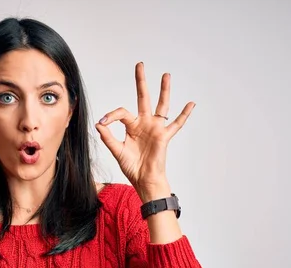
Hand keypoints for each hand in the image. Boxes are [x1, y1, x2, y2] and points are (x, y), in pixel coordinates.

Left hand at [95, 62, 194, 193]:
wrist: (144, 180)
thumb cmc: (132, 167)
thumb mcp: (117, 151)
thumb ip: (108, 138)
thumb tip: (99, 124)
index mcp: (132, 126)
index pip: (122, 113)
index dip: (111, 115)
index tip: (103, 122)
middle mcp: (144, 123)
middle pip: (143, 98)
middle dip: (141, 81)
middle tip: (140, 65)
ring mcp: (155, 128)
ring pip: (162, 105)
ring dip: (164, 90)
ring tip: (166, 75)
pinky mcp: (164, 136)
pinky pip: (177, 124)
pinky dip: (184, 114)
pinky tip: (191, 104)